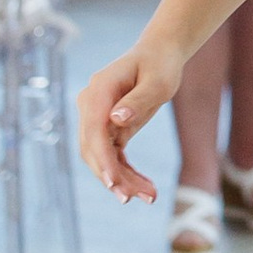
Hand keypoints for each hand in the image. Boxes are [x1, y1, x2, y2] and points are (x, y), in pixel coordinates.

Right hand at [79, 40, 182, 202]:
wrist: (160, 54)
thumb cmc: (161, 64)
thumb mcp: (158, 81)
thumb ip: (138, 100)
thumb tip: (115, 120)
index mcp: (99, 90)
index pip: (94, 131)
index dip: (101, 159)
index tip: (112, 182)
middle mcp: (91, 105)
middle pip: (93, 149)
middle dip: (112, 176)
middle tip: (135, 198)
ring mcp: (96, 117)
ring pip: (101, 157)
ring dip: (121, 179)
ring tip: (149, 196)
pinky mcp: (107, 127)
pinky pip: (112, 155)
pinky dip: (125, 172)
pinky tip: (144, 187)